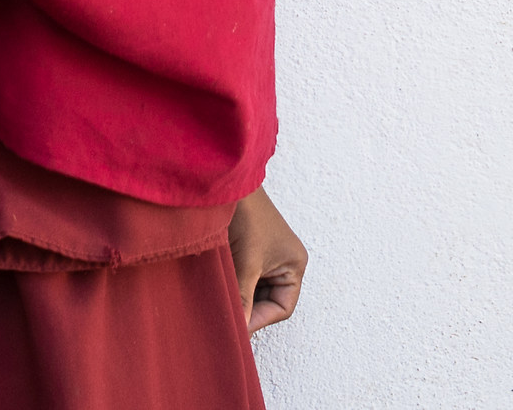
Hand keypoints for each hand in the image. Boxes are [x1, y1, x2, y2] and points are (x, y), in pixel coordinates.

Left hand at [228, 187, 305, 331]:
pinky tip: (217, 287)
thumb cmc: (247, 215)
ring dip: (238, 296)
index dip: (259, 319)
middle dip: (248, 308)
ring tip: (220, 302)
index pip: (281, 307)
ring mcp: (266, 256)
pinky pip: (243, 277)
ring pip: (253, 290)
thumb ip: (243, 298)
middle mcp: (284, 262)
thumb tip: (238, 330)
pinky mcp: (248, 250)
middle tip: (226, 320)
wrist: (228, 182)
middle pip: (267, 300)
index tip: (237, 328)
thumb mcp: (246, 263)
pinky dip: (232, 284)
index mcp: (294, 265)